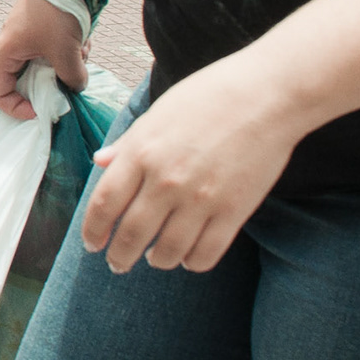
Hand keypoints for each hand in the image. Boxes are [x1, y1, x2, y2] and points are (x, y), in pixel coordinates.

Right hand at [0, 0, 88, 119]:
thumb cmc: (56, 15)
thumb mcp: (66, 53)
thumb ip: (72, 79)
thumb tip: (77, 87)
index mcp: (5, 53)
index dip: (16, 109)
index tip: (40, 111)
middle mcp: (12, 45)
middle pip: (26, 79)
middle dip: (52, 81)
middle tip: (70, 77)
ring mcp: (27, 33)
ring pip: (44, 63)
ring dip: (65, 63)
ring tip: (82, 51)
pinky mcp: (42, 24)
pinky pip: (53, 47)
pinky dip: (69, 49)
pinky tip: (84, 39)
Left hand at [81, 54, 302, 274]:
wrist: (267, 96)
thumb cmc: (208, 97)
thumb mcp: (157, 114)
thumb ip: (128, 144)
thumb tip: (100, 161)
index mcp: (142, 152)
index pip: (104, 204)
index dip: (93, 230)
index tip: (92, 243)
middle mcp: (166, 180)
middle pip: (131, 234)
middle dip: (119, 256)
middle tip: (117, 264)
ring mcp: (201, 199)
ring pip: (167, 251)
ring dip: (156, 261)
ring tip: (154, 259)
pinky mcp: (234, 211)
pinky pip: (205, 254)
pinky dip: (192, 262)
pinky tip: (188, 257)